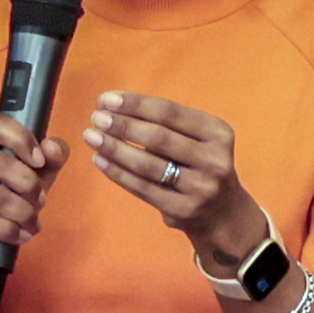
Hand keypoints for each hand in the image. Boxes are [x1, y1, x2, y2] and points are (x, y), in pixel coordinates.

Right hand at [0, 112, 59, 263]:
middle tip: (41, 201)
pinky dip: (9, 231)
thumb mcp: (34, 178)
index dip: (22, 139)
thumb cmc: (6, 205)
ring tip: (33, 224)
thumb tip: (51, 147)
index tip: (40, 161)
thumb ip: (50, 159)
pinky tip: (20, 236)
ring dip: (23, 213)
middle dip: (29, 184)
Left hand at [80, 90, 247, 242]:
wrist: (222, 213)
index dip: (136, 104)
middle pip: (159, 138)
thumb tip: (112, 107)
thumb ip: (165, 125)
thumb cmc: (198, 165)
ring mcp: (201, 188)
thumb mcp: (197, 140)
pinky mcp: (184, 210)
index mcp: (218, 133)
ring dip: (115, 148)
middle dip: (123, 125)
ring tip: (91, 136)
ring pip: (149, 165)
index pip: (170, 113)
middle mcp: (215, 160)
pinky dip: (118, 173)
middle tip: (96, 117)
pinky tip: (100, 159)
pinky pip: (143, 188)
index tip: (107, 99)